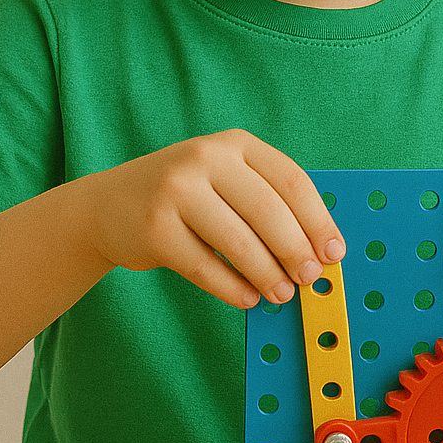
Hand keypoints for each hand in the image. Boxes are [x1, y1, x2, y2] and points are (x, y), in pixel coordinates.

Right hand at [85, 128, 345, 309]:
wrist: (107, 206)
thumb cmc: (184, 199)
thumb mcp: (223, 181)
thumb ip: (266, 204)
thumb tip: (317, 252)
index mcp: (234, 144)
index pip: (291, 181)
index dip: (318, 220)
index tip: (335, 253)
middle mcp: (204, 158)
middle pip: (267, 211)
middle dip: (296, 251)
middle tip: (310, 279)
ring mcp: (175, 191)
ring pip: (238, 241)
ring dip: (267, 274)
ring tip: (282, 294)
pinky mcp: (154, 228)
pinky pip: (204, 266)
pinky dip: (232, 288)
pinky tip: (248, 298)